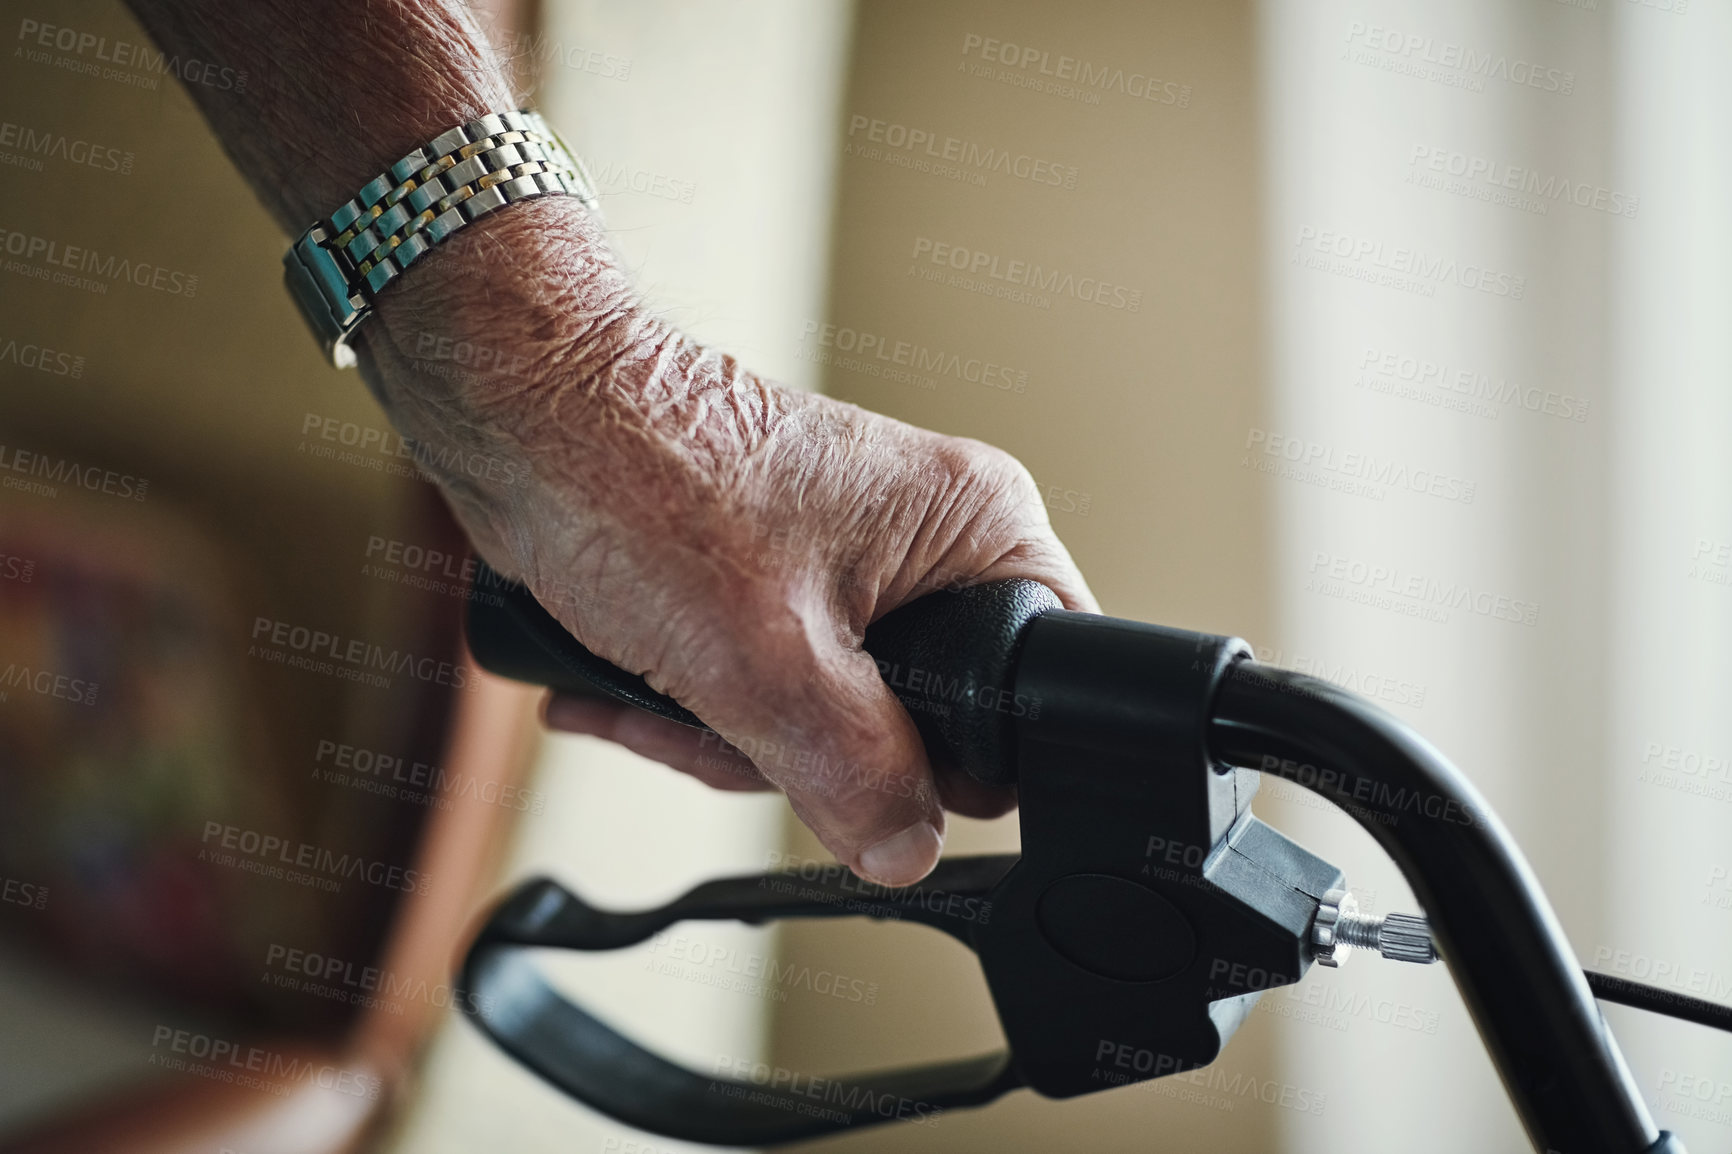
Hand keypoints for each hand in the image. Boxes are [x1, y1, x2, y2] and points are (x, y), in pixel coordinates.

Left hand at [359, 198, 1095, 886]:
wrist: (517, 412)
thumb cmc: (638, 474)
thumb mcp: (767, 660)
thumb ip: (857, 773)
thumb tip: (906, 849)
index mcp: (975, 527)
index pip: (1032, 688)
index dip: (956, 759)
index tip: (870, 779)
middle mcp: (927, 540)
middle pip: (923, 723)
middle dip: (812, 756)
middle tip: (734, 730)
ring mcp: (852, 560)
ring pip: (833, 720)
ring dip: (732, 739)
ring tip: (652, 700)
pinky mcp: (781, 581)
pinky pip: (772, 689)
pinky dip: (700, 709)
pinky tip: (622, 695)